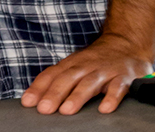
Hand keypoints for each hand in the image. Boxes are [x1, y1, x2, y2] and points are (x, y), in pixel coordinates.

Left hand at [21, 38, 153, 114]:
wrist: (127, 44)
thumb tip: (33, 100)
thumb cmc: (95, 62)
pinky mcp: (124, 77)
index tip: (28, 102)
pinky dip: (112, 98)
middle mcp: (87, 66)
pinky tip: (105, 109)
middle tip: (44, 109)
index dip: (39, 88)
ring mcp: (105, 71)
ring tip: (67, 110)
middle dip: (55, 94)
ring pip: (90, 83)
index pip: (52, 74)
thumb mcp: (75, 66)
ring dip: (77, 96)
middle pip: (68, 78)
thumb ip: (57, 81)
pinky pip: (118, 87)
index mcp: (72, 64)